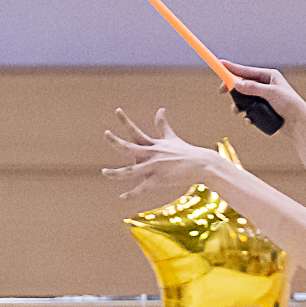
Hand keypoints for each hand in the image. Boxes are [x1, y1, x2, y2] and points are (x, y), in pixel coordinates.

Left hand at [102, 108, 220, 206]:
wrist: (202, 164)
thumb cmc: (186, 152)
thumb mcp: (172, 138)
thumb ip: (162, 125)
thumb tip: (160, 109)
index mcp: (153, 145)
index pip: (136, 131)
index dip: (125, 121)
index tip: (117, 110)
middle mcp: (152, 154)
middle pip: (129, 147)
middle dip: (116, 141)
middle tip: (106, 133)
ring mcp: (155, 167)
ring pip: (131, 170)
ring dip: (116, 173)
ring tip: (104, 172)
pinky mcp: (159, 180)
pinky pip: (142, 188)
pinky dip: (132, 194)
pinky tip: (122, 197)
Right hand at [219, 61, 305, 130]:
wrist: (299, 124)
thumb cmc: (290, 105)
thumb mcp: (271, 93)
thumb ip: (253, 88)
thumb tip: (236, 84)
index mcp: (269, 76)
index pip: (247, 70)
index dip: (232, 68)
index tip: (220, 64)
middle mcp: (266, 85)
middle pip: (243, 84)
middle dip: (233, 89)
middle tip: (222, 91)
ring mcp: (264, 98)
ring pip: (244, 98)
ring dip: (238, 105)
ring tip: (236, 111)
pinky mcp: (263, 110)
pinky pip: (250, 110)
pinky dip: (246, 115)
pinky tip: (248, 120)